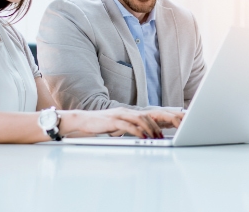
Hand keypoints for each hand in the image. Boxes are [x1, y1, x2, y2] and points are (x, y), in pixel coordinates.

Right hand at [58, 108, 180, 138]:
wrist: (84, 120)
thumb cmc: (100, 124)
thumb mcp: (117, 125)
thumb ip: (128, 127)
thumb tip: (139, 134)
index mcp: (128, 112)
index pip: (147, 114)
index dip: (157, 121)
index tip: (164, 130)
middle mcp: (125, 111)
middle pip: (147, 116)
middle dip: (157, 126)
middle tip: (162, 136)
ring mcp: (119, 115)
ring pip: (140, 119)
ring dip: (149, 129)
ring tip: (155, 137)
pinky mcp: (113, 120)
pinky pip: (128, 125)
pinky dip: (137, 131)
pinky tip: (142, 137)